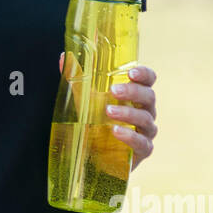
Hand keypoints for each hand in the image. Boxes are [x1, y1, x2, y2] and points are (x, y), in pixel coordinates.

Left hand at [59, 54, 157, 169]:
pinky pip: (143, 143)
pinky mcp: (143, 150)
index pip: (149, 80)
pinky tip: (116, 131)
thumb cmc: (94, 122)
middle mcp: (145, 111)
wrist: (93, 155)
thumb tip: (64, 57)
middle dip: (133, 92)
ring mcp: (146, 131)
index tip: (131, 72)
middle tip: (113, 91)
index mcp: (135, 95)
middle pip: (149, 96)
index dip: (144, 74)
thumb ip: (77, 78)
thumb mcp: (84, 99)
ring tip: (108, 112)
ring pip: (146, 119)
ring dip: (127, 113)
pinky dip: (130, 136)